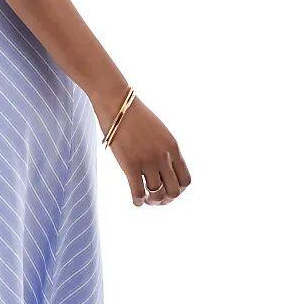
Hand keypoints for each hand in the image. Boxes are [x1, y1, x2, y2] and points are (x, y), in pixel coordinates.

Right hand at [93, 90, 191, 206]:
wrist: (117, 102)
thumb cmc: (133, 114)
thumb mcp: (158, 130)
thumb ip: (163, 148)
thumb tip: (160, 166)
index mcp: (173, 147)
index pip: (185, 180)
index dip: (178, 189)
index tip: (167, 189)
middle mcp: (163, 157)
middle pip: (174, 191)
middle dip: (166, 199)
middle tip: (156, 199)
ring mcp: (147, 161)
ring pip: (157, 194)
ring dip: (152, 201)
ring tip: (145, 200)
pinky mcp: (130, 165)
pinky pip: (138, 192)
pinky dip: (138, 201)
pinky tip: (136, 201)